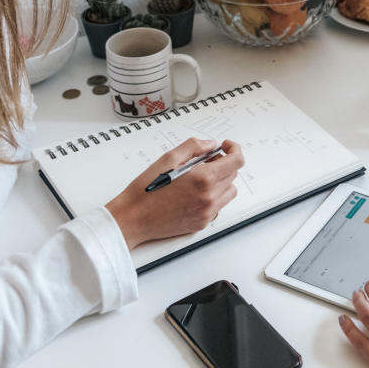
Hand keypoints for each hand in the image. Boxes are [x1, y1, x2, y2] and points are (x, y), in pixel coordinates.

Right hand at [105, 138, 241, 248]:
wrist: (132, 219)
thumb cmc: (145, 191)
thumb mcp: (167, 159)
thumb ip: (193, 147)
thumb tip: (210, 144)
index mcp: (202, 179)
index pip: (236, 161)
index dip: (234, 149)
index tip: (226, 146)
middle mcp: (209, 197)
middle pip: (233, 174)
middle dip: (223, 163)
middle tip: (204, 160)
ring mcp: (207, 212)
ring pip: (229, 191)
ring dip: (221, 181)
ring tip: (200, 177)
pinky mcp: (202, 223)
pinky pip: (219, 206)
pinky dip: (213, 196)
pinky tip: (194, 193)